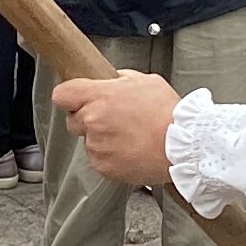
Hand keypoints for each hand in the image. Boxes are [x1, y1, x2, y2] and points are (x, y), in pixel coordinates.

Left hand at [52, 72, 179, 188]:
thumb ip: (122, 79)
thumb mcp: (147, 81)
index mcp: (99, 96)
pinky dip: (111, 157)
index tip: (76, 100)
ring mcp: (97, 146)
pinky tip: (130, 150)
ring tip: (129, 137)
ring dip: (102, 140)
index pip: (62, 95)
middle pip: (72, 121)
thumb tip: (113, 78)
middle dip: (88, 120)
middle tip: (113, 120)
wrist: (183, 145)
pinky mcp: (104, 166)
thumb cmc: (168, 114)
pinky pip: (99, 160)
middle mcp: (93, 121)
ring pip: (88, 142)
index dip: (69, 97)